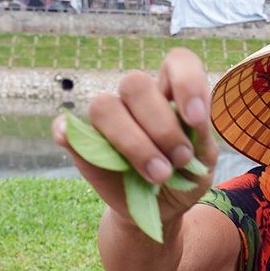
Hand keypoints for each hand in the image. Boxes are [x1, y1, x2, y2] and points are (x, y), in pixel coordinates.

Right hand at [51, 47, 220, 233]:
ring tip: (158, 175)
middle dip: (161, 126)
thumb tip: (193, 123)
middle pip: (135, 84)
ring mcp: (108, 120)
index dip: (186, 82)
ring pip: (104, 106)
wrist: (163, 209)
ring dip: (133, 142)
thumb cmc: (185, 177)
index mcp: (170, 95)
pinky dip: (67, 133)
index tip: (196, 119)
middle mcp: (137, 100)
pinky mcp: (84, 144)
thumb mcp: (204, 163)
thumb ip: (201, 140)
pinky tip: (81, 148)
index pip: (177, 62)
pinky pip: (65, 128)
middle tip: (180, 159)